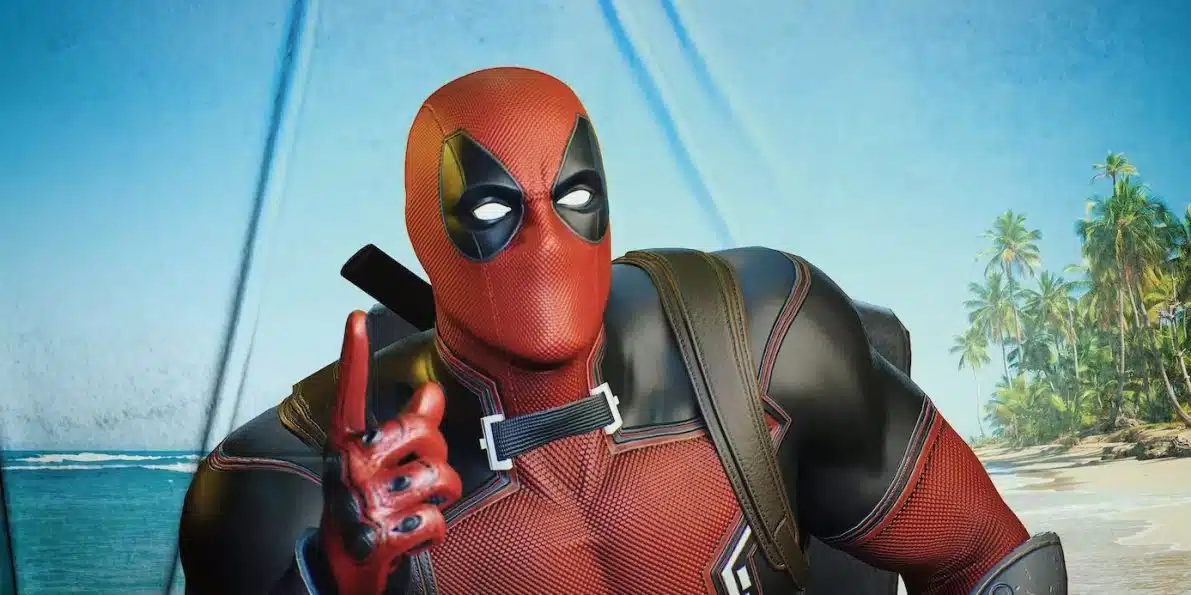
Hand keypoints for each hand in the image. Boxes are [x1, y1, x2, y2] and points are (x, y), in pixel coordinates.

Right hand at [320, 310, 462, 594]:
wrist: (341, 573)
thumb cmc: (366, 512)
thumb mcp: (378, 469)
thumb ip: (406, 430)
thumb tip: (431, 392)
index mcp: (346, 447)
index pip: (350, 395)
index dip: (353, 355)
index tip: (355, 318)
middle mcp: (349, 468)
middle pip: (422, 432)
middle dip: (438, 455)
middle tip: (422, 477)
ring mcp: (362, 501)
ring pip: (438, 477)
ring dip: (441, 499)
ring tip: (417, 509)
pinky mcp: (379, 537)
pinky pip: (435, 520)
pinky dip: (433, 533)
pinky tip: (412, 537)